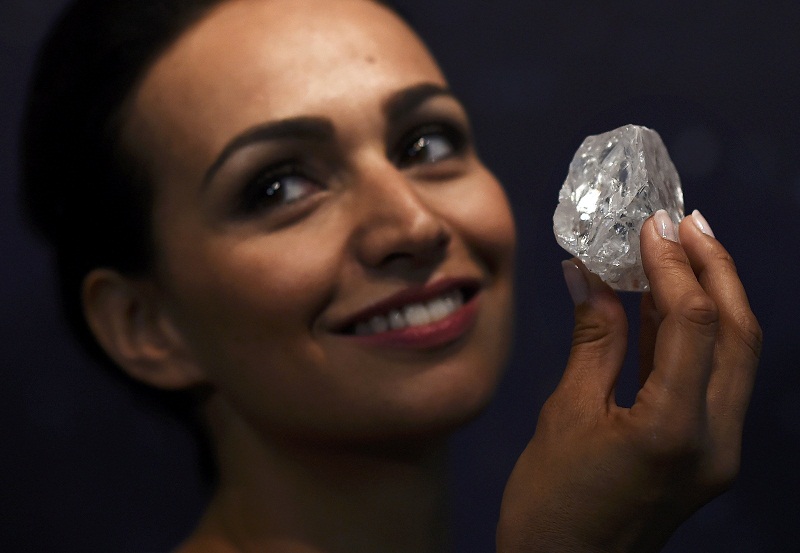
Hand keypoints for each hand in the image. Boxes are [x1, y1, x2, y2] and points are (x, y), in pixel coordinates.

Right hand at [497, 210, 761, 551]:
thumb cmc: (549, 505)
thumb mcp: (564, 414)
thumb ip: (591, 341)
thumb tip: (589, 277)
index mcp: (671, 430)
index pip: (692, 324)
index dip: (673, 265)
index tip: (651, 226)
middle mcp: (713, 442)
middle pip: (738, 333)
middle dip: (716, 268)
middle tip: (687, 221)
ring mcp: (718, 452)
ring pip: (736, 354)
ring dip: (714, 295)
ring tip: (686, 246)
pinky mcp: (707, 455)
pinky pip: (715, 378)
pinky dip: (697, 334)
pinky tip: (670, 302)